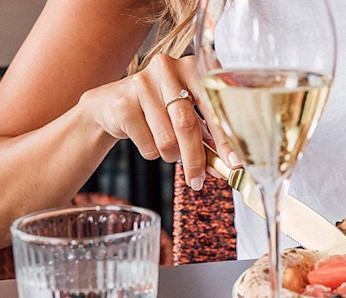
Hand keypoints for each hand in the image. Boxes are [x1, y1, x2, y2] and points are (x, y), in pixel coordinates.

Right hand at [78, 54, 234, 189]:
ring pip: (167, 139)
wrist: (110, 105)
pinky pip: (148, 145)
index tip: (234, 163)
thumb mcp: (185, 116)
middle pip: (187, 123)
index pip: (214, 106)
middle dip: (196, 158)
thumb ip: (207, 136)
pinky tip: (146, 139)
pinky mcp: (123, 102)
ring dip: (171, 155)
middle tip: (199, 181)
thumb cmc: (158, 111)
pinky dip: (152, 153)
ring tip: (168, 149)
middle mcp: (167, 68)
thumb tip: (227, 165)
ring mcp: (142, 83)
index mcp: (192, 68)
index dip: (225, 138)